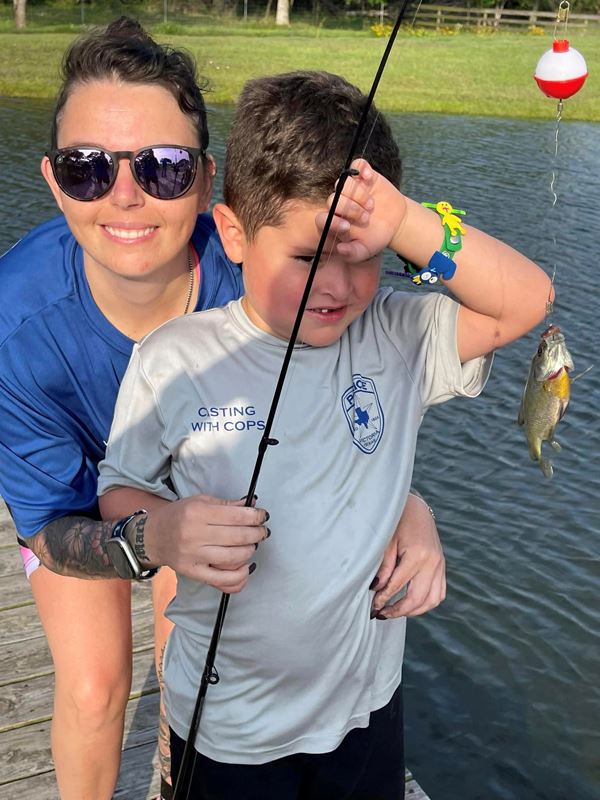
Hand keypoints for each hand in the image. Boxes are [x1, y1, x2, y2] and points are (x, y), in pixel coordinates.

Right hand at [144, 495, 269, 592]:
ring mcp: (194, 556)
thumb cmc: (178, 516)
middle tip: (263, 531)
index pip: (236, 515)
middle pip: (237, 536)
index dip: (255, 516)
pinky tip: (247, 567)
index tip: (263, 516)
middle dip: (257, 533)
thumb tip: (251, 505)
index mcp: (197, 513)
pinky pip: (221, 580)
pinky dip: (239, 576)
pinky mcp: (193, 572)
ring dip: (250, 551)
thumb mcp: (199, 501)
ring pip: (233, 557)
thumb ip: (226, 504)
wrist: (152, 537)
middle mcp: (195, 535)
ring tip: (253, 545)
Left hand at [315, 158, 406, 262]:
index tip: (347, 227)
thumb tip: (340, 249)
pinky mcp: (364, 176)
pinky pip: (357, 165)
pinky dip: (362, 168)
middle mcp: (339, 203)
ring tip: (371, 205)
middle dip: (349, 209)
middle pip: (333, 199)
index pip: (322, 218)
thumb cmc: (375, 238)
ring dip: (357, 194)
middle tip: (365, 218)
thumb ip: (352, 254)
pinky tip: (369, 178)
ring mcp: (351, 188)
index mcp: (335, 221)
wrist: (395, 223)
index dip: (331, 221)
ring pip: (344, 183)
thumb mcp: (365, 251)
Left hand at [371, 493, 445, 617]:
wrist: (416, 507)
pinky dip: (426, 603)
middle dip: (398, 610)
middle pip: (417, 598)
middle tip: (381, 614)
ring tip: (394, 612)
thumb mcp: (386, 540)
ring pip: (431, 600)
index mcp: (417, 554)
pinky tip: (411, 604)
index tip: (372, 607)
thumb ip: (383, 566)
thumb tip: (376, 589)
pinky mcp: (442, 566)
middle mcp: (433, 562)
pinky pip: (439, 593)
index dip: (383, 598)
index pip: (398, 585)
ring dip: (413, 611)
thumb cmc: (396, 521)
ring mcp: (440, 565)